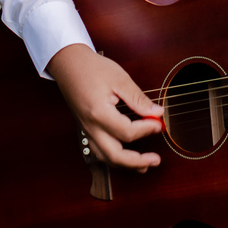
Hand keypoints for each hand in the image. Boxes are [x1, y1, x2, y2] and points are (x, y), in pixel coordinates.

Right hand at [45, 43, 164, 172]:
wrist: (68, 63)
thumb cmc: (92, 67)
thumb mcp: (120, 79)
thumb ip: (138, 99)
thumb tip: (157, 113)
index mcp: (99, 113)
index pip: (127, 132)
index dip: (146, 130)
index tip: (159, 123)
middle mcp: (90, 126)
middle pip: (114, 155)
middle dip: (137, 161)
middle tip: (156, 159)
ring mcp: (86, 129)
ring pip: (105, 157)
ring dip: (125, 165)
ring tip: (144, 165)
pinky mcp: (86, 128)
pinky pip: (98, 150)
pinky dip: (113, 158)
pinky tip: (125, 157)